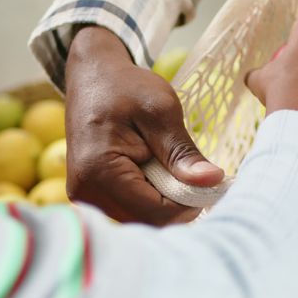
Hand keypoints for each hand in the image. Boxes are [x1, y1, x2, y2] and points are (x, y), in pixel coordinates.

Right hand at [63, 26, 224, 224]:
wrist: (92, 76)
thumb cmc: (125, 87)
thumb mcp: (161, 112)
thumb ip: (183, 152)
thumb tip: (213, 181)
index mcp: (99, 171)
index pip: (156, 212)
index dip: (189, 202)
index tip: (210, 180)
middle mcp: (86, 193)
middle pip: (147, 221)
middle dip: (177, 204)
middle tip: (194, 173)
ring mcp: (85, 197)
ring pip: (140, 220)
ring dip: (164, 202)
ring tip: (170, 168)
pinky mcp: (90, 196)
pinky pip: (129, 210)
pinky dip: (150, 198)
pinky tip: (155, 174)